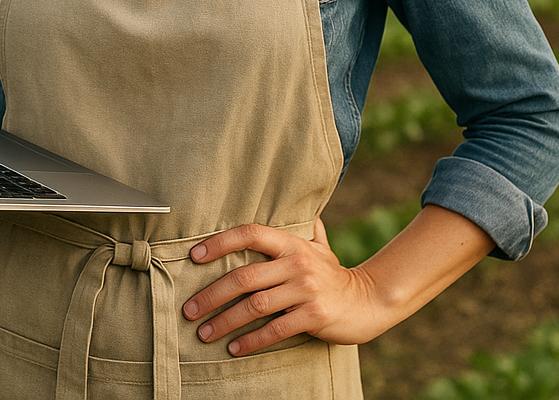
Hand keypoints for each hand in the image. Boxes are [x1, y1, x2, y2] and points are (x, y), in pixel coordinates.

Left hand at [182, 218, 380, 355]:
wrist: (369, 301)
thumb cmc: (334, 274)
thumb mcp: (319, 247)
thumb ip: (304, 229)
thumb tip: (298, 210)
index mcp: (291, 243)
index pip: (249, 233)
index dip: (220, 242)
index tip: (194, 255)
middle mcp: (296, 263)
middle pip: (243, 277)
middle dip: (211, 294)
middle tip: (189, 309)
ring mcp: (305, 290)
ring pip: (254, 306)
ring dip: (225, 321)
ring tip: (204, 333)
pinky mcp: (313, 316)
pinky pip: (275, 330)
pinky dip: (251, 341)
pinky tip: (234, 348)